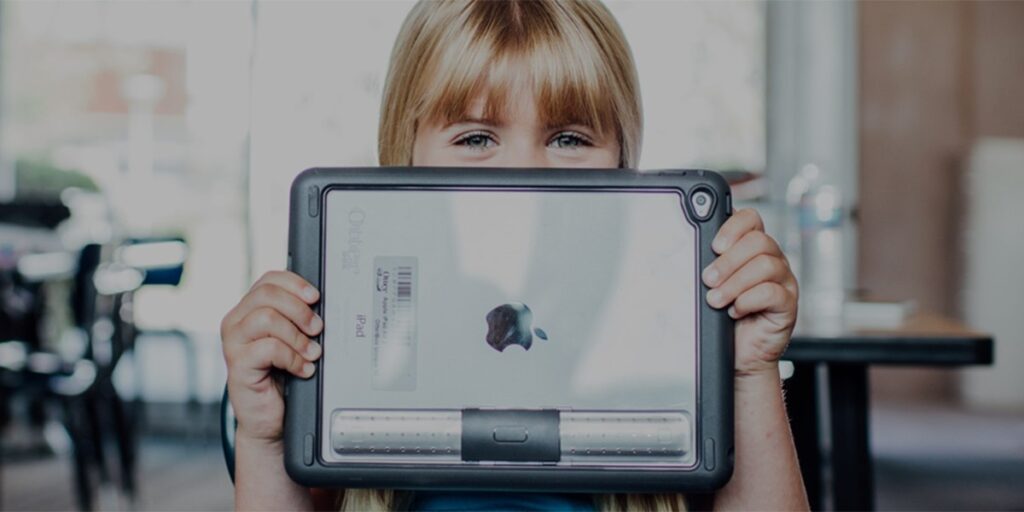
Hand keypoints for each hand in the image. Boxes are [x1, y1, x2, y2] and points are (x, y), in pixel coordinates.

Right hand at [221, 270, 322, 444]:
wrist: (268, 418)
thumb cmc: (281, 377)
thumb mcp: (292, 342)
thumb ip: (297, 321)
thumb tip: (322, 306)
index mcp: (249, 310)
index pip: (269, 280)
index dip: (295, 283)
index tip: (316, 297)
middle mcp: (236, 322)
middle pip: (267, 294)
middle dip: (299, 309)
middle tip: (318, 328)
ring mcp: (234, 343)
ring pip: (266, 318)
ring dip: (297, 335)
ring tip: (311, 353)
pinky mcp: (237, 365)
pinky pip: (268, 348)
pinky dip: (292, 358)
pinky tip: (303, 369)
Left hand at [701, 208, 798, 376]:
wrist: (739, 355)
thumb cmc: (724, 319)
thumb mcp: (713, 286)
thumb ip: (708, 266)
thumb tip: (687, 253)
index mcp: (753, 249)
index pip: (751, 219)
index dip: (733, 227)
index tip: (714, 246)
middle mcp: (773, 260)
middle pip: (759, 241)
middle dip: (728, 261)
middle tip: (708, 280)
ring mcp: (784, 282)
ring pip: (766, 265)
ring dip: (734, 283)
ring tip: (716, 300)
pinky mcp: (788, 305)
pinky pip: (772, 292)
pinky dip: (748, 301)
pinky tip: (736, 311)